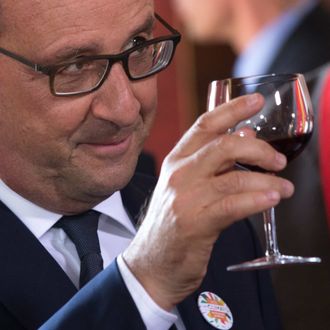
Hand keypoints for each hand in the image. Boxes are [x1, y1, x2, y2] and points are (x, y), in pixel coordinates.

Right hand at [123, 93, 293, 309]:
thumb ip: (213, 160)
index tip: (256, 101)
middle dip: (258, 149)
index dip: (232, 109)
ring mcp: (186, 197)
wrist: (152, 262)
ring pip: (234, 176)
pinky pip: (234, 204)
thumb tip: (245, 136)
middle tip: (278, 160)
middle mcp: (179, 173)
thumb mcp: (187, 185)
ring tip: (283, 188)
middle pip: (223, 145)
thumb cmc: (173, 222)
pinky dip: (258, 200)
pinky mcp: (196, 222)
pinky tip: (272, 199)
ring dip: (267, 180)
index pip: (205, 125)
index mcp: (176, 160)